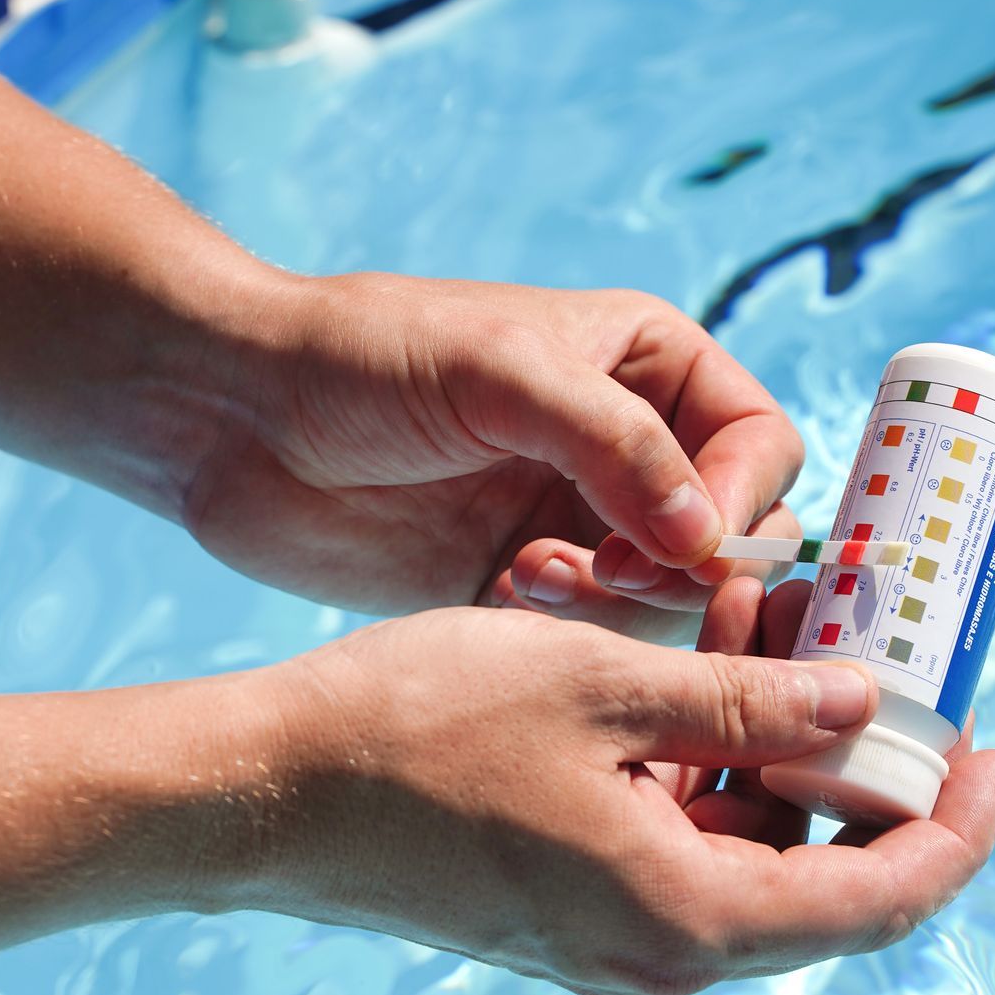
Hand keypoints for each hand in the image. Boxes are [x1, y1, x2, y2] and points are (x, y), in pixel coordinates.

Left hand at [182, 273, 803, 639]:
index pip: (761, 444)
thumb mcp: (501, 371)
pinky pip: (594, 636)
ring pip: (669, 598)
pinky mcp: (523, 584)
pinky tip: (500, 593)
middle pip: (735, 535)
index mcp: (647, 366)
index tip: (685, 541)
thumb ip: (616, 444)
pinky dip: (567, 631)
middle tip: (609, 573)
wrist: (234, 416)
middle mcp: (629, 446)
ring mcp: (579, 520)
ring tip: (533, 576)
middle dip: (685, 566)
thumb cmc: (363, 357)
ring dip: (619, 604)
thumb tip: (706, 537)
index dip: (742, 498)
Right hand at [212, 581, 994, 994]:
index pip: (883, 898)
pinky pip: (678, 851)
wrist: (263, 793)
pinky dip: (709, 774)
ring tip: (772, 629)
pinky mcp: (566, 913)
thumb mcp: (605, 682)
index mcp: (688, 915)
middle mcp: (659, 954)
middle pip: (820, 879)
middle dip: (862, 768)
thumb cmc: (418, 728)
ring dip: (777, 756)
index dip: (957, 828)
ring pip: (747, 855)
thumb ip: (748, 699)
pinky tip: (694, 677)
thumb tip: (859, 702)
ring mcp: (608, 941)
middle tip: (873, 656)